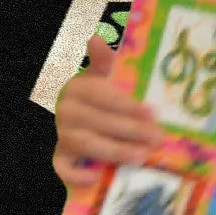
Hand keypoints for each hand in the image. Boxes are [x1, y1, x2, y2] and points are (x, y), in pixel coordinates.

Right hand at [49, 45, 163, 174]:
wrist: (65, 116)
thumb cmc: (89, 97)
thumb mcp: (94, 76)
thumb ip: (101, 61)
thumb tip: (97, 38)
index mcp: (77, 89)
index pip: (103, 97)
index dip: (128, 106)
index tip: (153, 113)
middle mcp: (66, 111)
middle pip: (99, 121)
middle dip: (131, 131)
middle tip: (158, 138)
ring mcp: (60, 136)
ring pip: (86, 144)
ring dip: (115, 151)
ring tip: (142, 156)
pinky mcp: (58, 156)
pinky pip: (62, 168)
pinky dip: (75, 175)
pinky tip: (95, 177)